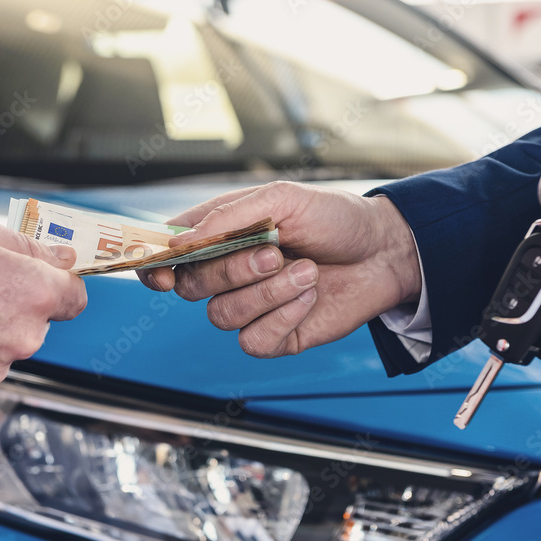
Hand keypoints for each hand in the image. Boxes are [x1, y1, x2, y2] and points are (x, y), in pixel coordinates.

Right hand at [138, 181, 419, 356]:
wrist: (384, 252)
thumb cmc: (334, 218)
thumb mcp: (282, 198)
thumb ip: (227, 218)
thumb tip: (181, 241)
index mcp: (220, 236)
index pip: (169, 255)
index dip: (156, 265)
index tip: (164, 270)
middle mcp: (228, 274)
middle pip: (192, 288)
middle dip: (234, 271)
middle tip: (276, 252)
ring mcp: (250, 308)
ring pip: (222, 317)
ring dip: (267, 294)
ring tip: (307, 272)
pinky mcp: (275, 336)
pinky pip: (253, 341)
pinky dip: (283, 318)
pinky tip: (309, 298)